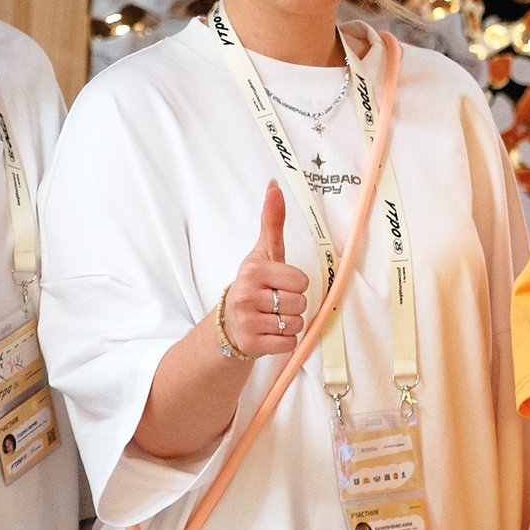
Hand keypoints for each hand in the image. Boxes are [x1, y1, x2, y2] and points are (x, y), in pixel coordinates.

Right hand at [221, 182, 311, 356]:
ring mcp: (247, 321)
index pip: (300, 280)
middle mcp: (246, 295)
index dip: (294, 283)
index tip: (278, 284)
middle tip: (273, 302)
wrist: (229, 322)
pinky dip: (284, 341)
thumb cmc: (254, 284)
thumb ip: (272, 221)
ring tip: (271, 317)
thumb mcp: (264, 253)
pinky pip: (289, 343)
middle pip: (300, 302)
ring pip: (296, 323)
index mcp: (253, 271)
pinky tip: (269, 333)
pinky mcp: (251, 344)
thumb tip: (274, 186)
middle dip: (292, 304)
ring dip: (288, 323)